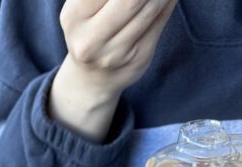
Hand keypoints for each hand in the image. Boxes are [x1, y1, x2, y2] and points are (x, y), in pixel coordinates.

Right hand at [49, 0, 176, 142]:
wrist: (90, 82)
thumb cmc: (89, 32)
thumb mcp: (83, 7)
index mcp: (74, 17)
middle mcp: (92, 40)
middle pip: (130, 0)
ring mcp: (117, 53)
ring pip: (149, 9)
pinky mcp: (140, 58)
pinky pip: (160, 21)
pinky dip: (167, 2)